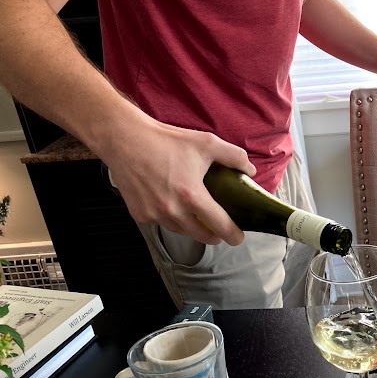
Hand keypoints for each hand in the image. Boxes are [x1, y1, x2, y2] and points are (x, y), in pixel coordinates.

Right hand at [103, 114, 256, 246]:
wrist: (124, 139)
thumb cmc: (165, 141)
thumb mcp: (206, 143)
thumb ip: (233, 157)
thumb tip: (250, 170)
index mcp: (191, 196)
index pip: (219, 225)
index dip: (232, 234)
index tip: (238, 238)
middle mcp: (172, 210)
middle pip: (201, 236)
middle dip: (214, 235)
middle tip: (220, 229)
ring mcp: (154, 215)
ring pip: (181, 231)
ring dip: (191, 227)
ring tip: (197, 215)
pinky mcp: (139, 214)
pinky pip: (161, 223)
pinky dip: (170, 218)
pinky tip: (171, 204)